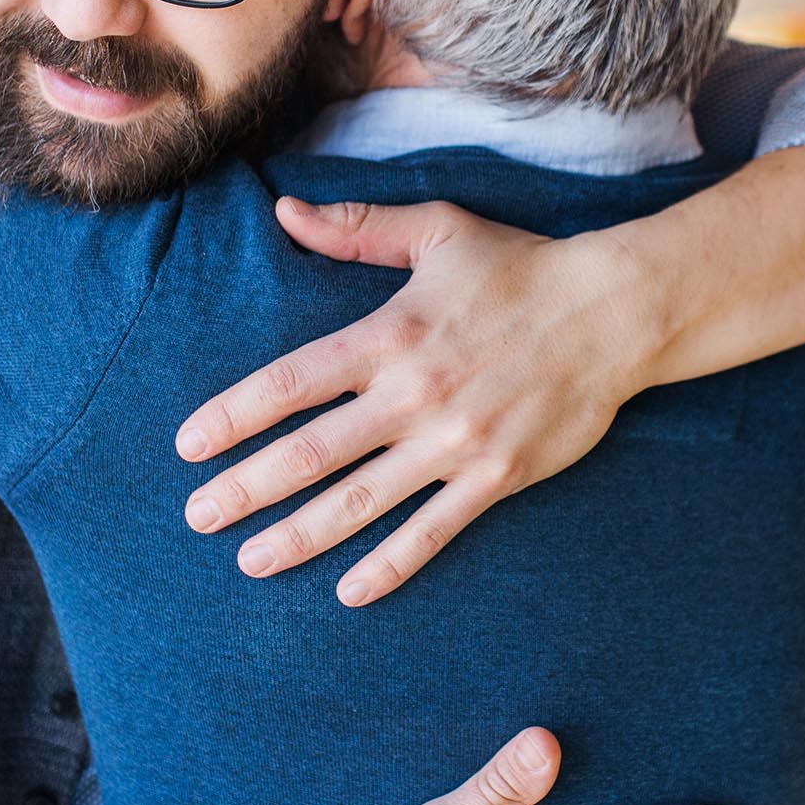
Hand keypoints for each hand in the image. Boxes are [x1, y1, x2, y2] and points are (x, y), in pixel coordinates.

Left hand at [175, 197, 662, 605]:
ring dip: (299, 536)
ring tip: (250, 561)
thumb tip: (285, 213)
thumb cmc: (522, 268)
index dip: (233, 416)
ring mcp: (455, 442)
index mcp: (391, 334)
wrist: (616, 312)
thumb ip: (357, 230)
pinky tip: (349, 591)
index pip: (291, 383)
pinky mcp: (496, 476)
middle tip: (196, 517)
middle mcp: (414, 394)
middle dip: (245, 489)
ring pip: (360, 502)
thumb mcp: (438, 231)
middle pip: (311, 452)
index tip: (188, 446)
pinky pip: (432, 531)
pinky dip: (390, 565)